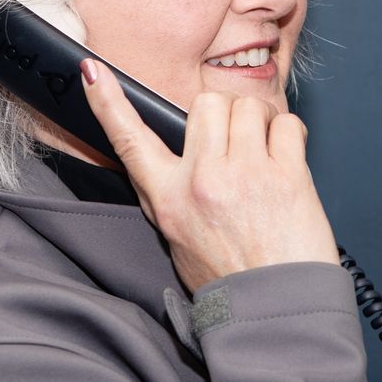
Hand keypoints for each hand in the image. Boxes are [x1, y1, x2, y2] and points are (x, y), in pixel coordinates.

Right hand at [80, 60, 337, 291]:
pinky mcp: (286, 175)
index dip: (108, 101)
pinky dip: (290, 137)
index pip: (129, 140)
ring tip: (265, 158)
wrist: (275, 312)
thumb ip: (173, 193)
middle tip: (238, 144)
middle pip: (206, 103)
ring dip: (260, 124)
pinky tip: (288, 162)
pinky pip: (287, 124)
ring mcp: (245, 174)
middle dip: (225, 114)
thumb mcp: (179, 238)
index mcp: (168, 199)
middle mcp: (202, 181)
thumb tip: (182, 156)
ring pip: (248, 106)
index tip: (91, 70)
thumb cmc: (231, 281)